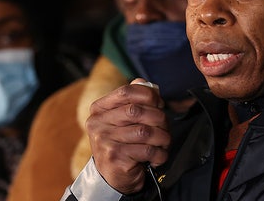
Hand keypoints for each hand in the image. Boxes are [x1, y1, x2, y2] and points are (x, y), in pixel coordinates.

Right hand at [86, 78, 169, 194]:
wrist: (112, 177)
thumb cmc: (122, 143)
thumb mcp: (122, 120)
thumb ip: (134, 100)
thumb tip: (149, 86)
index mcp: (99, 109)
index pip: (125, 92)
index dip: (148, 95)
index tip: (159, 103)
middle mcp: (98, 124)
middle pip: (137, 111)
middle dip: (159, 118)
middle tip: (165, 126)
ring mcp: (105, 141)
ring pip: (145, 132)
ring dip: (162, 137)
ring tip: (163, 142)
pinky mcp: (116, 158)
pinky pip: (148, 150)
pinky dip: (160, 153)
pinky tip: (157, 156)